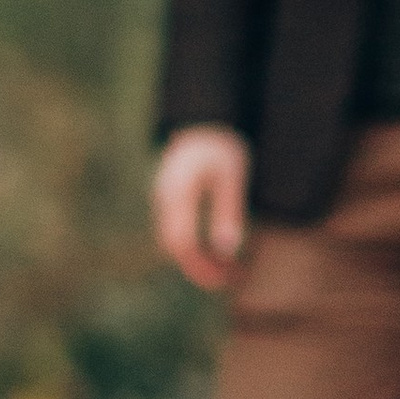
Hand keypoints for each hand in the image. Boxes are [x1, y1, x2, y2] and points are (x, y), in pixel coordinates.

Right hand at [153, 127, 249, 290]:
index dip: (202, 266)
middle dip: (202, 268)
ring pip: (175, 240)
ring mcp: (165, 198)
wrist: (205, 120)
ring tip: (232, 269)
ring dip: (200, 259)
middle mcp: (165, 199)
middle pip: (175, 246)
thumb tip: (227, 250)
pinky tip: (220, 251)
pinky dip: (196, 246)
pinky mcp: (171, 198)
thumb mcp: (232, 176)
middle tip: (234, 278)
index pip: (182, 243)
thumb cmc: (222, 145)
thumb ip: (228, 210)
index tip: (227, 278)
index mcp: (178, 194)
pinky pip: (178, 230)